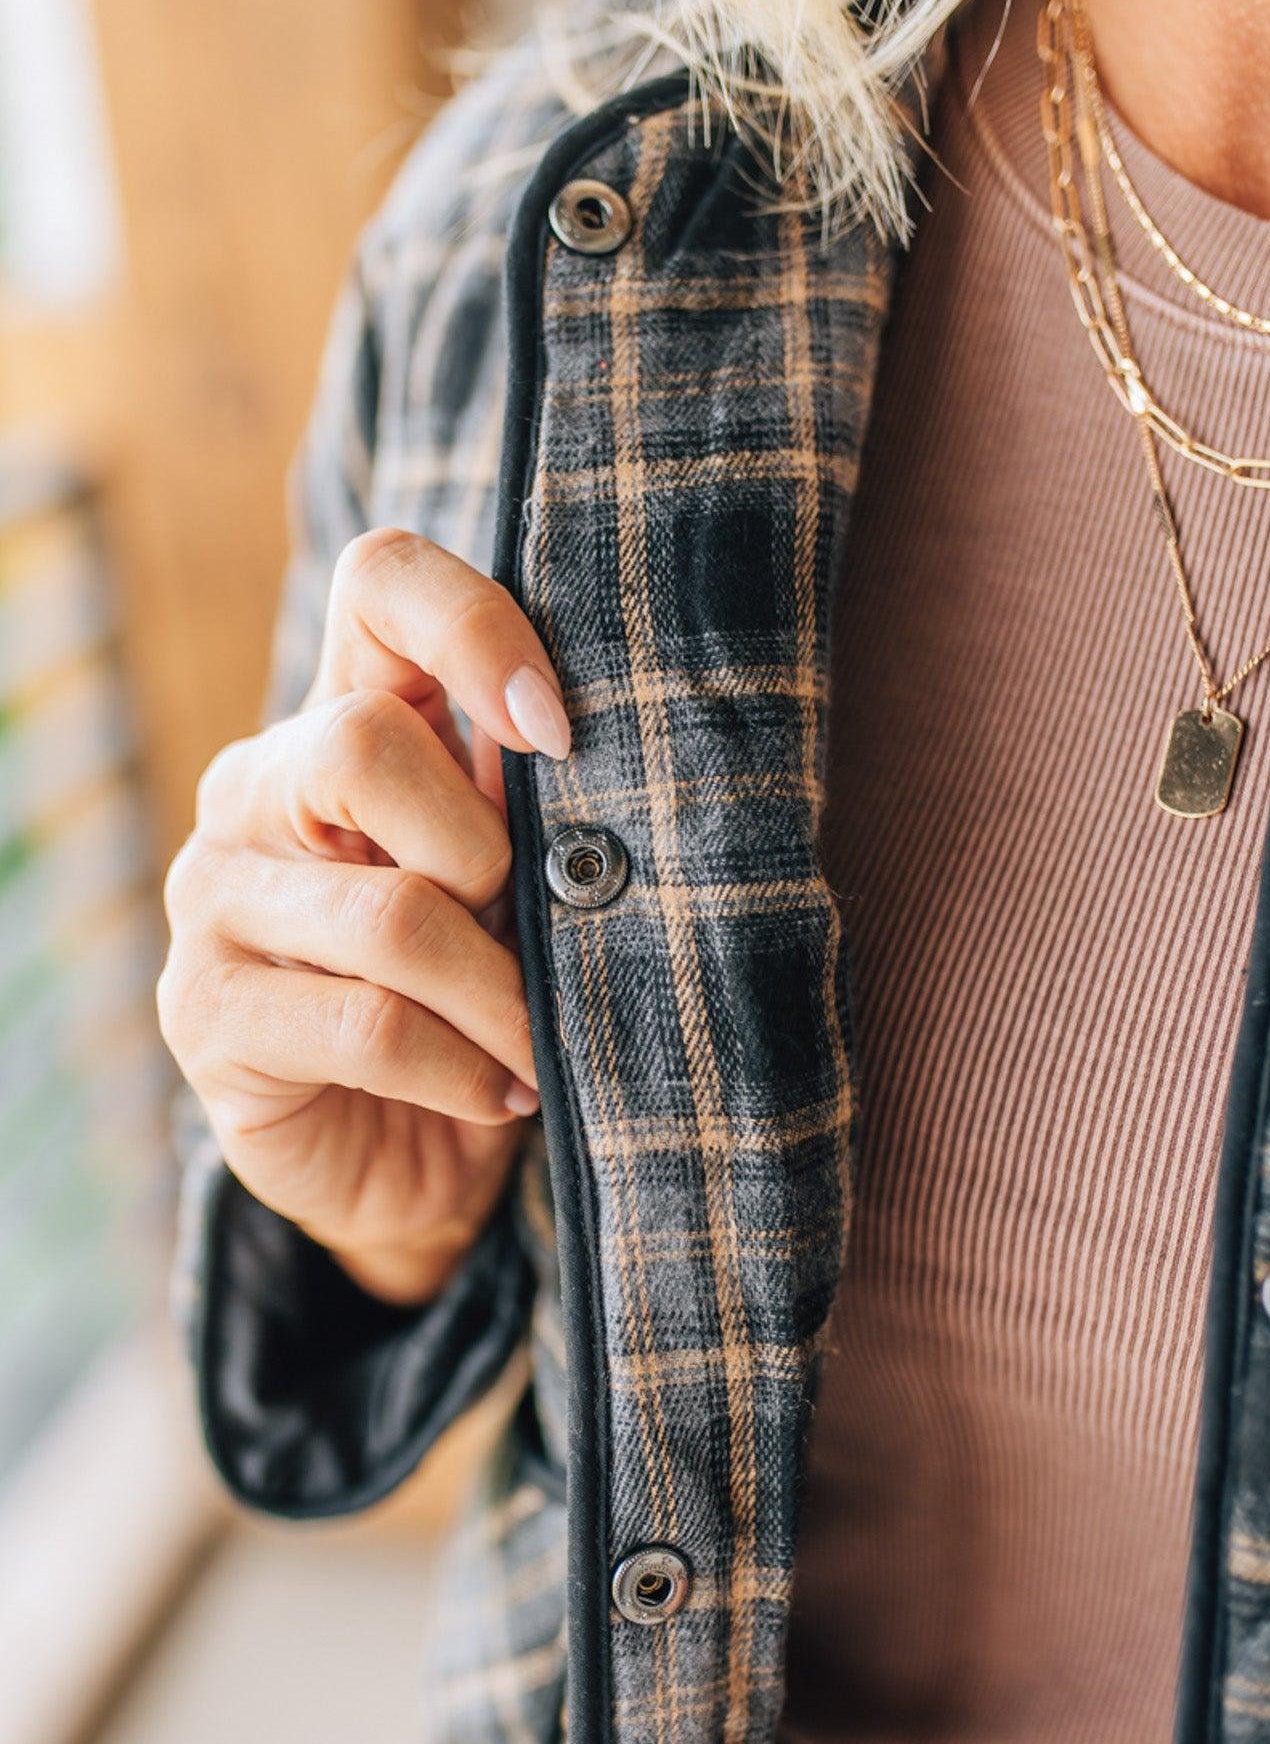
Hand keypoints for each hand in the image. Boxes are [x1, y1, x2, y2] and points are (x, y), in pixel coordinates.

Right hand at [158, 528, 572, 1304]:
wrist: (409, 1159)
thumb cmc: (480, 995)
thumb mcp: (520, 887)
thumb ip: (533, 807)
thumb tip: (589, 749)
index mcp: (343, 722)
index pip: (379, 584)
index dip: (474, 628)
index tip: (558, 732)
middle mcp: (255, 789)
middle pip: (359, 743)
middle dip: (482, 852)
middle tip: (523, 928)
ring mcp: (213, 897)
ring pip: (387, 912)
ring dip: (499, 994)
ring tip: (540, 1043)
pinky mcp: (205, 1012)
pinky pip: (370, 1023)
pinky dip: (464, 1067)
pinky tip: (502, 1091)